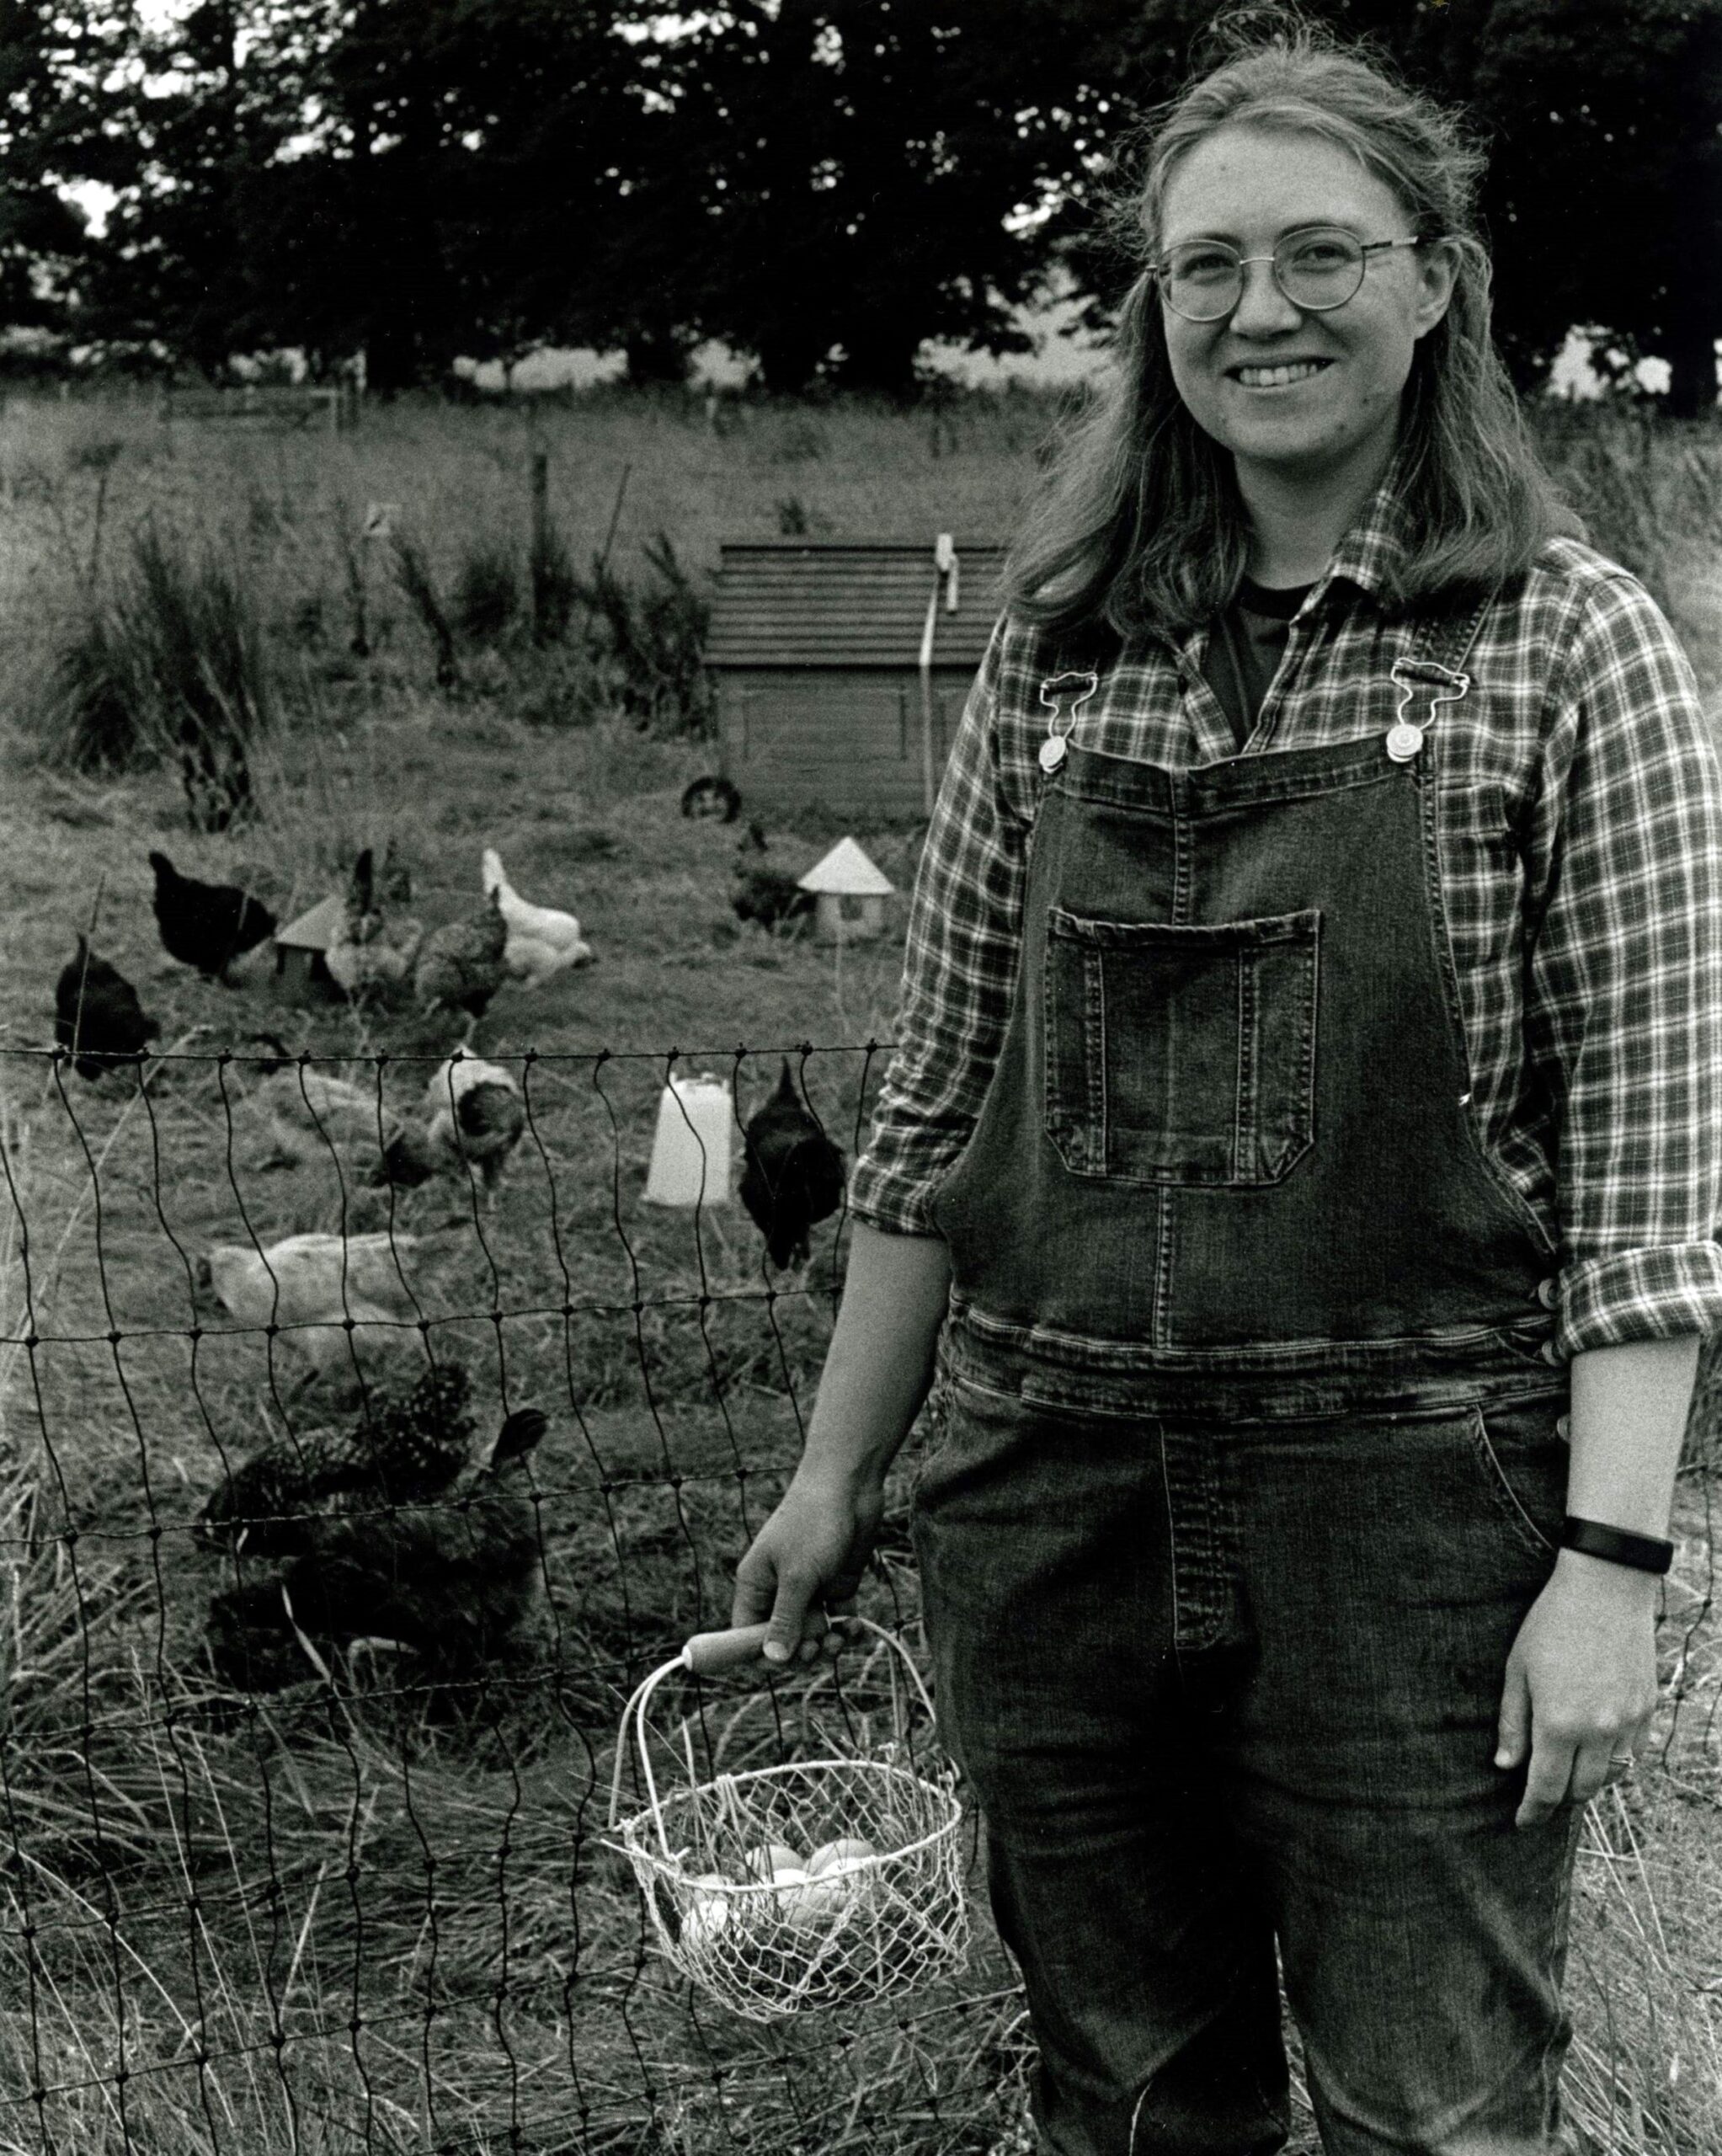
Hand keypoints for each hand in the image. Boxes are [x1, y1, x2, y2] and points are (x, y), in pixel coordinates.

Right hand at [732, 1465, 885, 1665]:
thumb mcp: (798, 1576)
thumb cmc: (814, 1523)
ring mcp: (808, 1588)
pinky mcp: (835, 1584)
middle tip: (817, 1645)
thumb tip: (773, 1660)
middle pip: (781, 1641)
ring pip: (811, 1635)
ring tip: (841, 1637)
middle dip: (800, 1652)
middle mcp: (778, 1590)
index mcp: (755, 1585)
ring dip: (826, 1645)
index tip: (782, 1663)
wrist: (849, 1486)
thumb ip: (785, 1620)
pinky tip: (856, 1628)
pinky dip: (846, 1630)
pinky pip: (835, 1620)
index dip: (759, 1656)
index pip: (746, 1635)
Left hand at [1495, 1551, 1658, 1827]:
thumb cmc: (1551, 1624)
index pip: (1547, 1788)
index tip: (1521, 1822)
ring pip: (1610, 1776)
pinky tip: (1596, 1749)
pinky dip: (1613, 1761)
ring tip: (1567, 1773)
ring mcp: (1628, 1723)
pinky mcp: (1647, 1710)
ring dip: (1587, 1781)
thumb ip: (1513, 1722)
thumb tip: (1505, 1766)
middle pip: (1581, 1790)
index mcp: (1559, 1724)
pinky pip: (1632, 1754)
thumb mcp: (1517, 1669)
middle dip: (1559, 1798)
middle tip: (1541, 1796)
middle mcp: (1598, 1731)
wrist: (1606, 1589)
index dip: (1533, 1811)